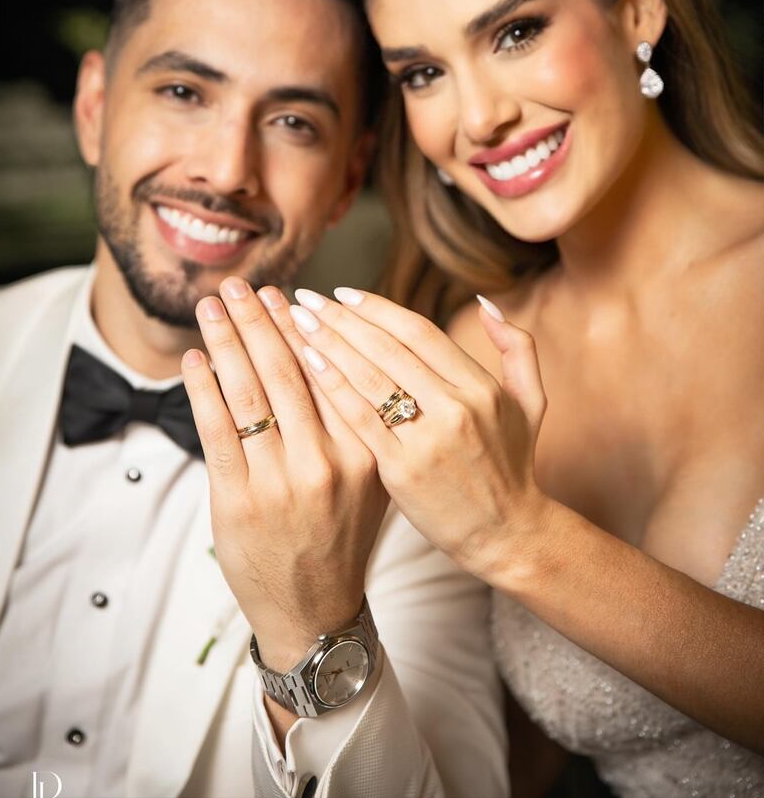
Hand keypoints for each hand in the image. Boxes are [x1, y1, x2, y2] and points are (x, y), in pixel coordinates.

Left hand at [181, 277, 387, 671]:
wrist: (315, 609)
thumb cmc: (342, 536)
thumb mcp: (371, 479)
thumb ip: (359, 422)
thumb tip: (331, 351)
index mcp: (364, 452)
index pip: (330, 373)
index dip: (303, 327)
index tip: (287, 293)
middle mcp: (326, 463)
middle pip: (285, 373)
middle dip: (259, 320)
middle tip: (242, 284)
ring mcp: (280, 483)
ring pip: (248, 394)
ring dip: (226, 342)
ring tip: (213, 306)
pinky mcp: (238, 501)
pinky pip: (216, 430)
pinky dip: (202, 389)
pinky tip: (194, 359)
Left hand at [285, 286, 551, 583]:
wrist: (506, 534)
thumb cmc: (512, 466)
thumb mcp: (531, 402)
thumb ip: (517, 348)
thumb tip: (484, 303)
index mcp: (481, 387)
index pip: (419, 332)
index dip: (378, 308)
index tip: (343, 292)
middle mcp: (457, 408)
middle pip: (388, 348)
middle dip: (342, 318)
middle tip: (308, 296)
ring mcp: (429, 439)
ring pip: (370, 377)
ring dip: (329, 343)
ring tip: (297, 321)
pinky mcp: (403, 469)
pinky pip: (360, 418)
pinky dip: (332, 386)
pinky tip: (306, 363)